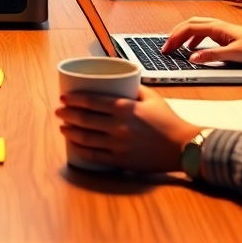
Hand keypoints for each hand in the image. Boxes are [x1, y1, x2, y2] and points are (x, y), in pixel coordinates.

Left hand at [55, 86, 199, 172]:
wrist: (183, 147)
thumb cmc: (168, 120)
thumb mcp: (151, 97)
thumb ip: (133, 88)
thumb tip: (118, 81)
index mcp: (124, 107)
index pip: (92, 101)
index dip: (74, 99)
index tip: (64, 98)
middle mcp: (118, 126)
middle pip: (85, 119)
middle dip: (68, 114)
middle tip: (59, 111)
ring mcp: (118, 145)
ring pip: (86, 138)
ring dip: (71, 132)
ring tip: (62, 128)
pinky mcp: (121, 161)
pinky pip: (96, 156)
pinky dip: (82, 151)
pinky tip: (74, 147)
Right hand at [162, 16, 241, 63]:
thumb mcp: (234, 54)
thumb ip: (212, 55)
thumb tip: (192, 58)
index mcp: (216, 27)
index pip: (188, 28)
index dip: (175, 37)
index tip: (166, 48)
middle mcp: (216, 24)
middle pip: (188, 24)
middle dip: (175, 34)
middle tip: (166, 47)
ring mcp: (219, 28)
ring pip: (194, 26)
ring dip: (182, 34)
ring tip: (175, 46)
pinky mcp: (223, 34)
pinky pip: (202, 32)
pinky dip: (192, 37)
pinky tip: (192, 47)